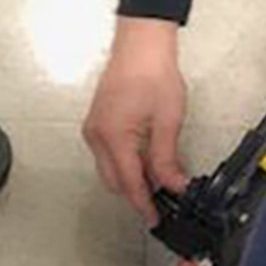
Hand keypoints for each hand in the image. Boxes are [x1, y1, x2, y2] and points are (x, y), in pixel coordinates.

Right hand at [85, 18, 188, 224]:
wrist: (139, 46)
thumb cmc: (152, 73)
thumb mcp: (168, 120)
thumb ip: (167, 158)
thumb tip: (173, 185)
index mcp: (114, 138)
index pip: (130, 183)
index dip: (143, 204)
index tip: (154, 218)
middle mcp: (97, 137)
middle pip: (114, 181)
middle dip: (136, 194)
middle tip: (161, 201)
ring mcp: (93, 131)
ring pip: (109, 170)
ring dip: (129, 179)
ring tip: (156, 180)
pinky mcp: (95, 125)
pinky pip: (106, 155)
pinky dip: (123, 164)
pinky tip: (142, 161)